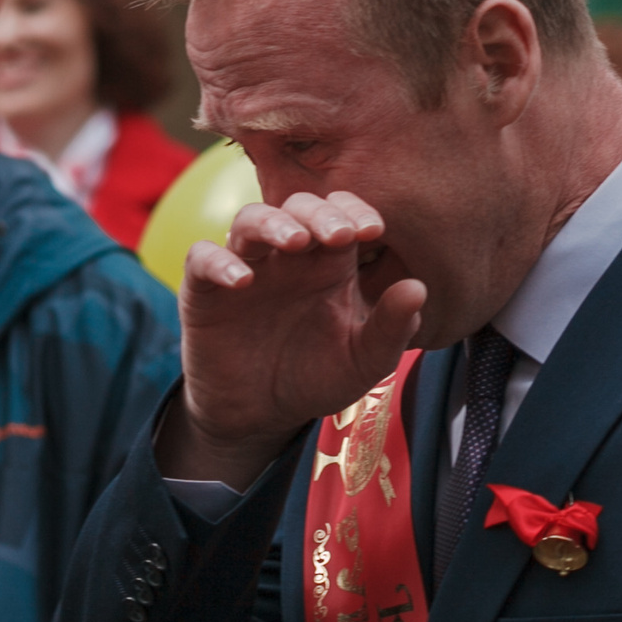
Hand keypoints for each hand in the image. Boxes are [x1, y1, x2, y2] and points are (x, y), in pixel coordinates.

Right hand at [165, 192, 426, 486]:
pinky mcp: (205, 290)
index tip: (374, 229)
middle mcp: (287, 256)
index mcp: (330, 262)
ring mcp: (246, 267)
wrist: (262, 414)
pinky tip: (241, 280)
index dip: (356, 211)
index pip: (342, 214)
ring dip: (273, 223)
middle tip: (339, 234)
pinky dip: (219, 261)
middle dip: (319, 213)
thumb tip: (419, 289)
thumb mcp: (363, 360)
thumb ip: (391, 327)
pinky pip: (202, 257)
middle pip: (298, 206)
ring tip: (295, 241)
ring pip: (250, 220)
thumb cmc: (317, 376)